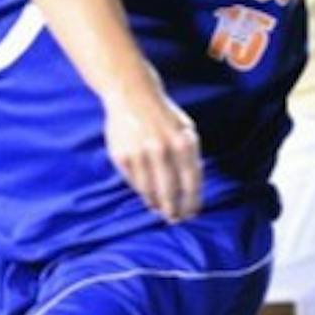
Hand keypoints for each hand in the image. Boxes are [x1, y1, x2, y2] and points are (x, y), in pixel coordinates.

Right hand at [103, 86, 202, 222]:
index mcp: (183, 143)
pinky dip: (141, 190)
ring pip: (149, 190)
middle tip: (174, 219)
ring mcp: (140, 153)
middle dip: (173, 210)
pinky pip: (134, 182)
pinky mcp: (122, 156)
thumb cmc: (163, 115)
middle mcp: (162, 149)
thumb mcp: (185, 129)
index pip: (191, 182)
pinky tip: (146, 194)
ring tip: (159, 210)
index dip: (192, 202)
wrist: (132, 94)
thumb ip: (191, 156)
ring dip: (155, 203)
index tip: (192, 215)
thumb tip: (192, 189)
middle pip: (170, 192)